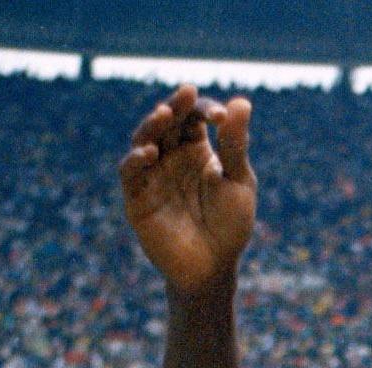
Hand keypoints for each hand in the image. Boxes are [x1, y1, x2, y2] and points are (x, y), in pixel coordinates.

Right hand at [120, 85, 256, 291]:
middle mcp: (171, 157)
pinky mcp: (137, 197)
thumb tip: (241, 102)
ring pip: (144, 139)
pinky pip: (130, 172)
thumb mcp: (239, 183)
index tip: (222, 117)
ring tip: (165, 114)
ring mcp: (152, 175)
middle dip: (176, 107)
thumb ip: (235, 146)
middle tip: (186, 95)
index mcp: (196, 149)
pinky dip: (136, 159)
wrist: (214, 268)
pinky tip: (150, 153)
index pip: (194, 117)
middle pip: (167, 121)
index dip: (204, 110)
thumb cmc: (230, 227)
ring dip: (153, 125)